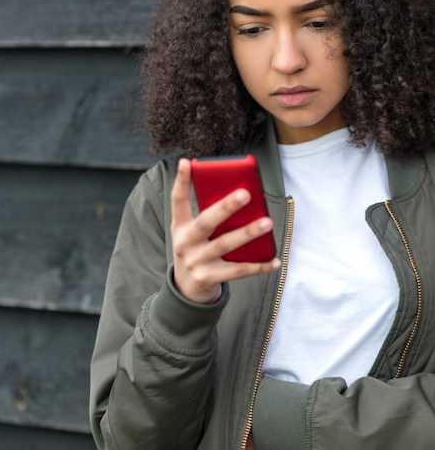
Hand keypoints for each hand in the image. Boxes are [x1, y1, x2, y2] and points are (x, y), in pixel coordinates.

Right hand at [171, 158, 280, 303]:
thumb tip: (240, 196)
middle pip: (205, 222)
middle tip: (245, 193)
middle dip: (225, 207)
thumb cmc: (197, 250)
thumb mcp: (193, 233)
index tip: (186, 162)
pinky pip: (238, 271)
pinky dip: (258, 266)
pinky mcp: (209, 278)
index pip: (177, 200)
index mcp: (180, 226)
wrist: (186, 288)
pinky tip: (274, 260)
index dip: (181, 181)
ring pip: (224, 245)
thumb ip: (210, 216)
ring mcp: (196, 262)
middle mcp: (185, 243)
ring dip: (247, 233)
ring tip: (267, 222)